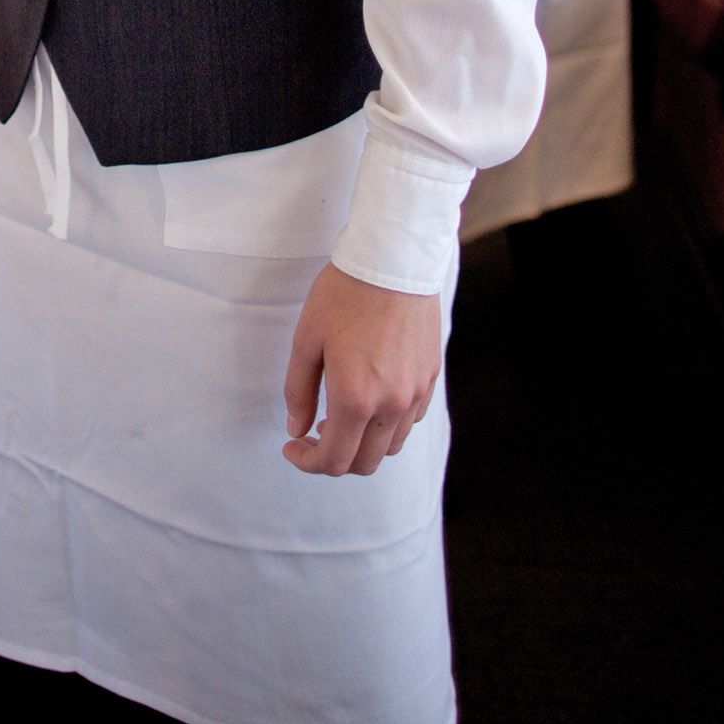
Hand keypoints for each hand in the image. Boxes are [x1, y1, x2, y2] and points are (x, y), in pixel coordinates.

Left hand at [282, 265, 442, 476]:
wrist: (392, 260)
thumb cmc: (343, 296)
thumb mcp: (307, 340)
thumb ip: (299, 391)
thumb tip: (297, 429)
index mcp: (355, 399)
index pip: (334, 460)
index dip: (308, 462)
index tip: (293, 446)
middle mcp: (390, 405)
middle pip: (364, 463)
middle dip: (335, 458)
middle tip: (313, 433)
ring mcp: (415, 393)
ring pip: (390, 446)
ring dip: (363, 443)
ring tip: (340, 415)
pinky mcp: (430, 377)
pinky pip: (410, 420)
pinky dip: (388, 424)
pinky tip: (371, 397)